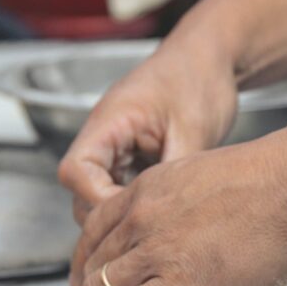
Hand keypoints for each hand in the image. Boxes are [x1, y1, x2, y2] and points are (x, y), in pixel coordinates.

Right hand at [57, 38, 238, 223]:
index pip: (75, 172)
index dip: (97, 199)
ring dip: (123, 208)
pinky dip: (135, 200)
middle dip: (110, 213)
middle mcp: (105, 135)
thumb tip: (166, 216)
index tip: (131, 213)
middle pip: (82, 190)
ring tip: (160, 217)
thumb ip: (172, 175)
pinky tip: (164, 204)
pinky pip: (121, 187)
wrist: (211, 58)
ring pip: (100, 192)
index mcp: (110, 122)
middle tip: (151, 226)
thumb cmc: (198, 80)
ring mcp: (116, 146)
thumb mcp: (193, 132)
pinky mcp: (131, 155)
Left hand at [59, 131, 286, 285]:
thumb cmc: (276, 182)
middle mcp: (141, 218)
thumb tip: (198, 230)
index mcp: (149, 188)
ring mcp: (156, 252)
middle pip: (96, 264)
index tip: (84, 278)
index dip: (86, 259)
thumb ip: (189, 204)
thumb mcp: (210, 179)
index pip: (97, 228)